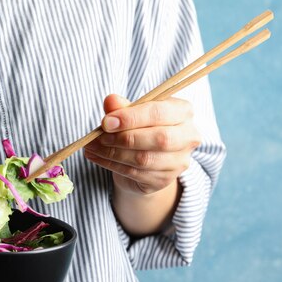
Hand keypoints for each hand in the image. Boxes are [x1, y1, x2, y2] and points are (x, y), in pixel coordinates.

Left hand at [84, 94, 200, 195]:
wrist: (146, 160)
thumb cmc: (141, 128)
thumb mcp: (131, 113)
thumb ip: (122, 106)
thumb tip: (111, 101)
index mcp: (183, 111)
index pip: (159, 112)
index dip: (131, 117)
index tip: (106, 122)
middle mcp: (188, 136)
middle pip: (159, 139)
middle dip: (124, 137)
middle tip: (100, 137)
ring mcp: (179, 162)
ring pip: (144, 159)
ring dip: (113, 153)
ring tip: (92, 147)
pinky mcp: (164, 180)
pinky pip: (135, 173)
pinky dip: (111, 164)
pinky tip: (97, 157)